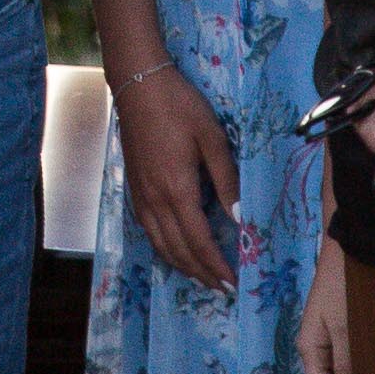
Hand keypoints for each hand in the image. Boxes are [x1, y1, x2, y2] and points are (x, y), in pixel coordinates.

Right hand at [111, 61, 238, 292]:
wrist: (138, 85)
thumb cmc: (179, 106)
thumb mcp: (212, 137)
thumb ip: (226, 179)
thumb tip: (240, 217)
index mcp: (177, 190)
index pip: (199, 241)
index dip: (216, 265)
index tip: (233, 281)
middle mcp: (155, 200)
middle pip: (179, 250)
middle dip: (201, 273)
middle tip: (223, 288)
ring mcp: (141, 197)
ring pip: (161, 245)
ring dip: (182, 266)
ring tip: (202, 277)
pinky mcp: (134, 189)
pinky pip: (149, 231)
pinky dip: (165, 249)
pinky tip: (175, 251)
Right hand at [298, 244, 358, 373]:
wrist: (353, 244)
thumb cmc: (344, 285)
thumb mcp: (346, 329)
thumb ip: (347, 366)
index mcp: (311, 349)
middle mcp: (320, 346)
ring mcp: (334, 334)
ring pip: (348, 372)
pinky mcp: (349, 324)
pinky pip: (359, 355)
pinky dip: (372, 367)